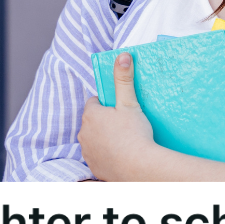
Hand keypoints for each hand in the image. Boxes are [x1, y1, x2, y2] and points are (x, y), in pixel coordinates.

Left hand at [78, 52, 155, 180]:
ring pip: (95, 139)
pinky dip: (107, 155)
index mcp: (90, 115)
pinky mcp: (94, 167)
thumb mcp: (129, 103)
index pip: (94, 103)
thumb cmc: (135, 133)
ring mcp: (87, 152)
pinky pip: (98, 156)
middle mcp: (83, 134)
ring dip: (105, 139)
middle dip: (106, 122)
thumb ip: (124, 79)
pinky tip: (121, 155)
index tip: (121, 110)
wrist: (141, 167)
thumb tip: (123, 56)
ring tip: (125, 141)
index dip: (108, 105)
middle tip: (126, 125)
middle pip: (94, 122)